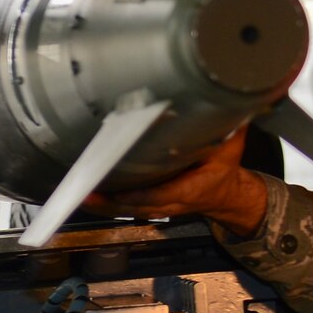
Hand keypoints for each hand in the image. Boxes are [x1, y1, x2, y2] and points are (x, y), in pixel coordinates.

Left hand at [85, 127, 269, 235]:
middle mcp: (171, 202)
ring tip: (82, 194)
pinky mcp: (149, 206)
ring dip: (103, 205)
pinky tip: (88, 196)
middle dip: (110, 202)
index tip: (120, 190)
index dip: (140, 194)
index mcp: (190, 189)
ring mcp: (158, 207)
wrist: (226, 195)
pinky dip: (106, 205)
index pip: (161, 194)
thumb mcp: (230, 149)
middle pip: (136, 207)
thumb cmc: (224, 170)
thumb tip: (224, 101)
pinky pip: (124, 209)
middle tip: (87, 192)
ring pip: (126, 211)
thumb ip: (228, 128)